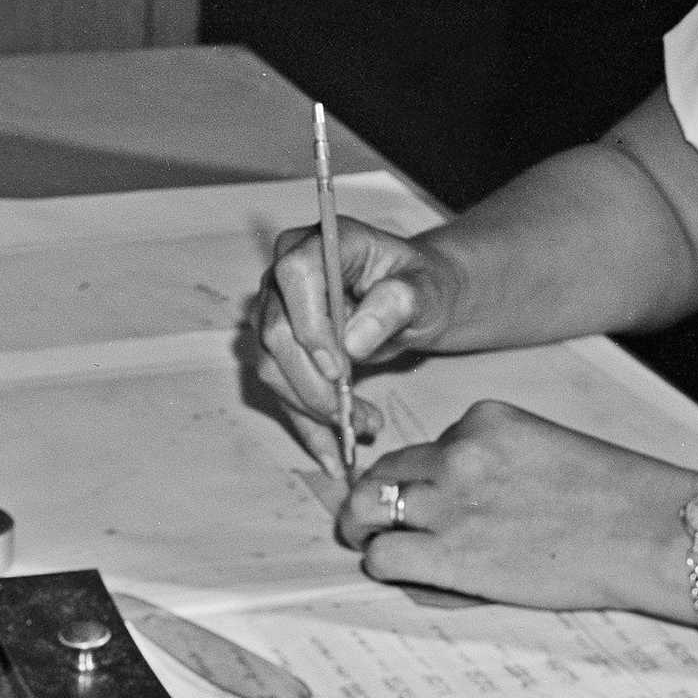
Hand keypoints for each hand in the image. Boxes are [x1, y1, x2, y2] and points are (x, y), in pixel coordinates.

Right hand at [252, 214, 456, 441]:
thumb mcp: (426, 288)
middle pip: (276, 332)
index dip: (310, 325)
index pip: (295, 276)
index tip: (340, 369)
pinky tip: (332, 454)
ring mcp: (275, 311)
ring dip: (313, 410)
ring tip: (364, 426)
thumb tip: (354, 340)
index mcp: (320, 243)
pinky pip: (281, 390)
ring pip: (271, 368)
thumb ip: (397, 302)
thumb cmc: (421, 285)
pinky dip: (306, 425)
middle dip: (314, 384)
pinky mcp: (277, 348)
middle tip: (357, 416)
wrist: (414, 299)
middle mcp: (285, 274)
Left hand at [333, 401, 695, 614]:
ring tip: (379, 548)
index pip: (422, 447)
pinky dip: (387, 566)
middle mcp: (457, 452)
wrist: (649, 532)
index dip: (418, 479)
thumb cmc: (614, 498)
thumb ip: (492, 461)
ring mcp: (449, 502)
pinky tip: (411, 575)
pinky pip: (383, 557)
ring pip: (365, 510)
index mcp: (483, 419)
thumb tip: (447, 493)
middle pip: (382, 472)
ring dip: (367, 531)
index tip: (429, 501)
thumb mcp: (544, 450)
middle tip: (378, 523)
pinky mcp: (448, 553)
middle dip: (375, 498)